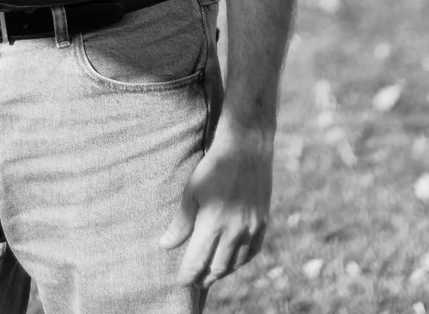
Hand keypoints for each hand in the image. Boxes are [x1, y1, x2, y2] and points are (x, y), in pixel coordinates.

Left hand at [158, 123, 272, 288]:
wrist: (246, 147)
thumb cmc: (213, 166)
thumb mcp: (191, 191)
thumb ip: (181, 222)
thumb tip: (166, 245)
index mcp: (214, 224)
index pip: (198, 262)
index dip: (188, 275)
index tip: (181, 282)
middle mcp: (235, 231)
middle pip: (217, 267)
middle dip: (204, 278)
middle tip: (194, 282)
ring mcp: (251, 228)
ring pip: (235, 263)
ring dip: (221, 271)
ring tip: (210, 274)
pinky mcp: (263, 222)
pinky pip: (251, 252)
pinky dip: (240, 261)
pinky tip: (232, 260)